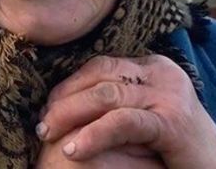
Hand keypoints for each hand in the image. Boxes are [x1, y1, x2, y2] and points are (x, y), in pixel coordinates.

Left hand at [36, 55, 215, 168]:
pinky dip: (93, 135)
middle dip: (64, 100)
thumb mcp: (142, 116)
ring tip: (48, 135)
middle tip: (41, 124)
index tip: (46, 107)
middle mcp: (161, 74)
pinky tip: (73, 149)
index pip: (100, 66)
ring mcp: (169, 95)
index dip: (69, 85)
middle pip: (100, 76)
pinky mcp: (172, 122)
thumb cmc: (174, 147)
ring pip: (107, 95)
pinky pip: (122, 122)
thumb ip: (115, 103)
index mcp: (152, 68)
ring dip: (70, 115)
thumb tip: (63, 102)